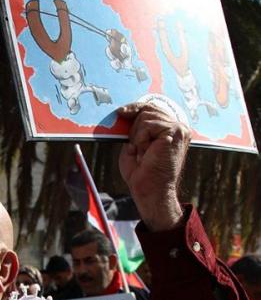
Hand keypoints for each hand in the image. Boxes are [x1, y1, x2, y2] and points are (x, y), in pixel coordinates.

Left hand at [117, 102, 190, 230]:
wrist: (151, 192)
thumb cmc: (143, 175)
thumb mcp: (133, 148)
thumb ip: (132, 132)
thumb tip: (124, 114)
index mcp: (172, 131)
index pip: (153, 109)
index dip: (135, 108)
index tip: (121, 111)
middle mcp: (179, 128)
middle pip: (148, 109)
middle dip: (135, 126)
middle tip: (137, 148)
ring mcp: (179, 129)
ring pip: (146, 116)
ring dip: (138, 136)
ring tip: (145, 153)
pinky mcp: (174, 132)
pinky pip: (147, 125)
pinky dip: (141, 139)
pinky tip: (147, 152)